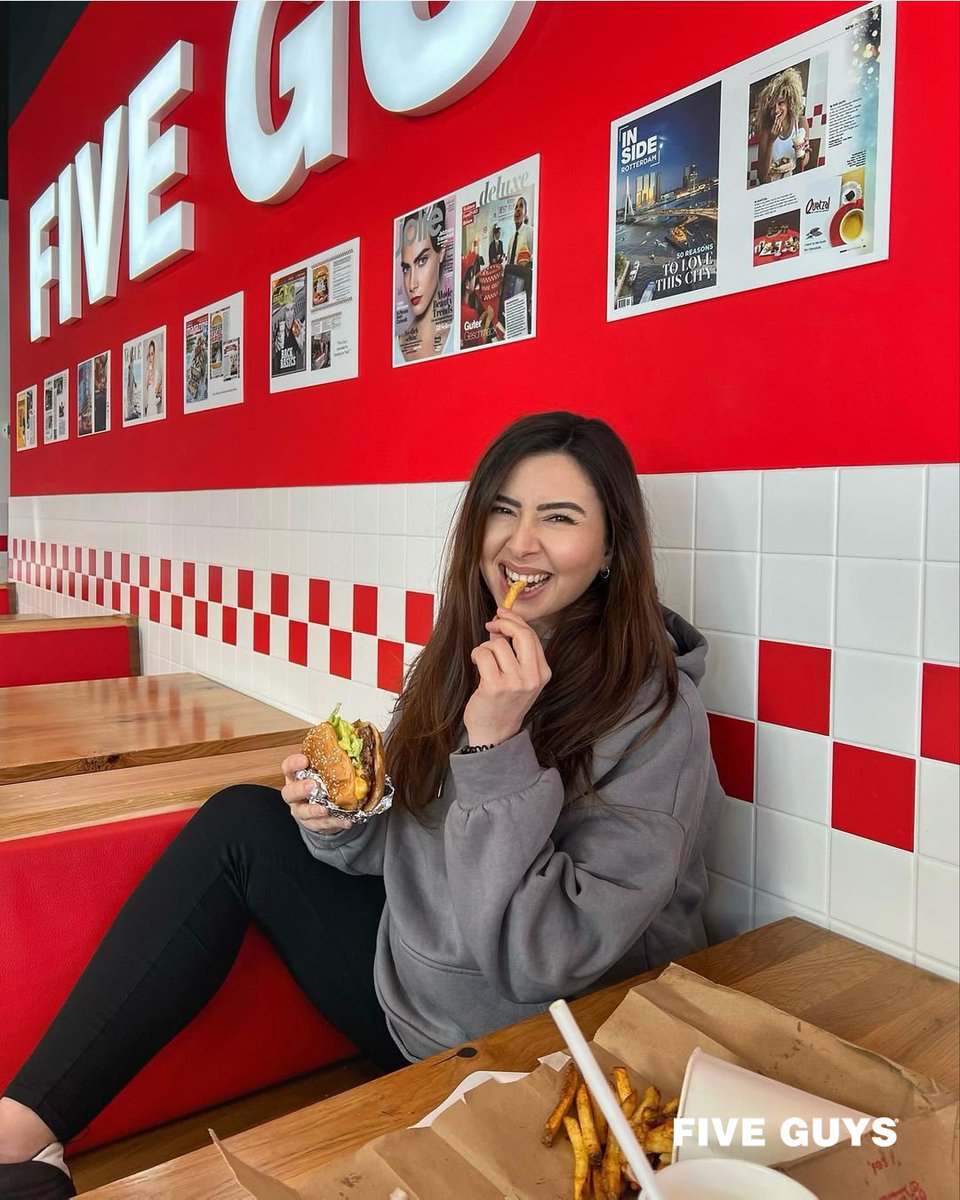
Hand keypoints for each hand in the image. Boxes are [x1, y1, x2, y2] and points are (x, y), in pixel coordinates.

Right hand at [281, 752, 352, 834]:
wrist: (322, 807)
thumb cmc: (322, 783)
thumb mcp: (323, 770)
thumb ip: (330, 759)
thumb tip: (350, 741)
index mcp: (296, 776)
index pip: (288, 767)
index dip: (294, 764)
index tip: (304, 760)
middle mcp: (295, 793)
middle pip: (289, 792)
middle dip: (300, 789)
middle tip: (312, 785)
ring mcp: (301, 809)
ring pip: (302, 811)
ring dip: (314, 810)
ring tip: (326, 809)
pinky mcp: (312, 823)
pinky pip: (320, 824)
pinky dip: (334, 822)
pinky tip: (345, 820)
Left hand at [463, 608, 551, 745]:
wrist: (495, 734)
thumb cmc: (504, 704)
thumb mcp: (520, 678)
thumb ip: (516, 653)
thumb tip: (501, 624)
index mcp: (542, 673)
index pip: (532, 636)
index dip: (515, 620)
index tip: (502, 613)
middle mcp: (532, 677)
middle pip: (521, 634)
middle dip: (504, 622)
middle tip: (491, 624)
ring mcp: (515, 682)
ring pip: (498, 644)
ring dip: (485, 647)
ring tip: (483, 660)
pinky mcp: (495, 686)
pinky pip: (483, 654)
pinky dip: (477, 655)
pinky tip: (477, 664)